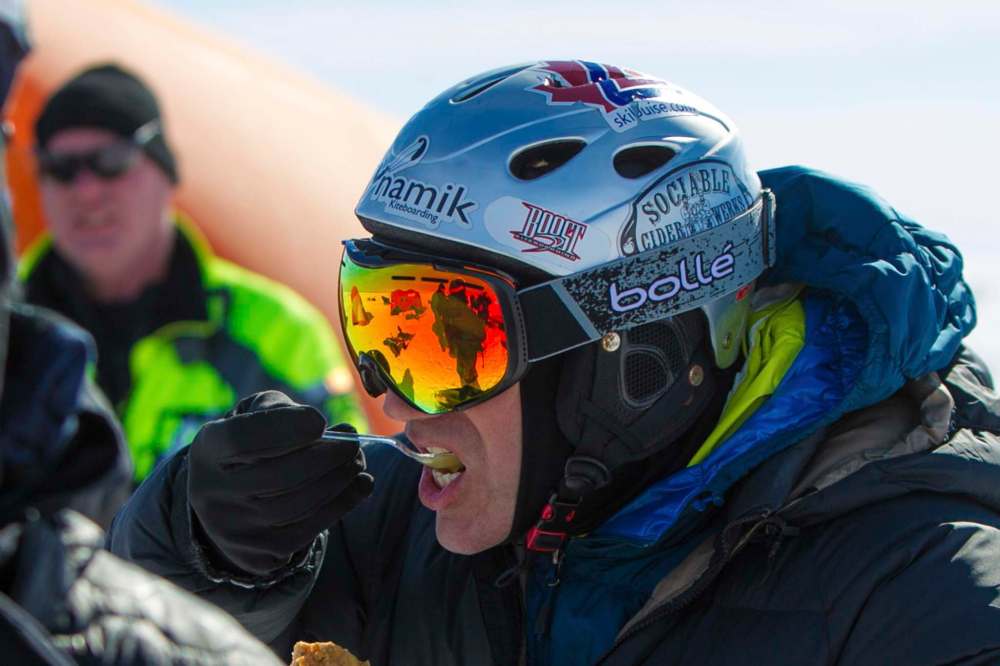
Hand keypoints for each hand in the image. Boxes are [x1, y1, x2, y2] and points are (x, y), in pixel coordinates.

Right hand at [188, 390, 373, 576]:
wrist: (230, 502)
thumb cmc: (253, 445)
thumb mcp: (254, 416)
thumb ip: (283, 412)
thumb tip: (327, 431)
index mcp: (207, 449)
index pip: (242, 438)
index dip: (284, 428)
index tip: (319, 421)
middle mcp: (211, 493)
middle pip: (278, 476)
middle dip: (326, 457)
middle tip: (352, 443)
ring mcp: (233, 529)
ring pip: (297, 505)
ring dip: (339, 481)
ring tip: (358, 461)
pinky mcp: (258, 554)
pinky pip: (308, 529)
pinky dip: (342, 504)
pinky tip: (362, 484)